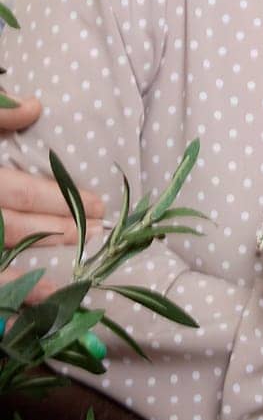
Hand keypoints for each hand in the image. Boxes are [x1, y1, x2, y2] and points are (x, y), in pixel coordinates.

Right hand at [1, 93, 104, 301]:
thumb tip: (35, 108)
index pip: (18, 190)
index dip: (59, 198)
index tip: (97, 203)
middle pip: (12, 228)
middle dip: (58, 231)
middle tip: (97, 234)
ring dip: (29, 280)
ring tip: (65, 287)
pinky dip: (0, 299)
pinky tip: (19, 311)